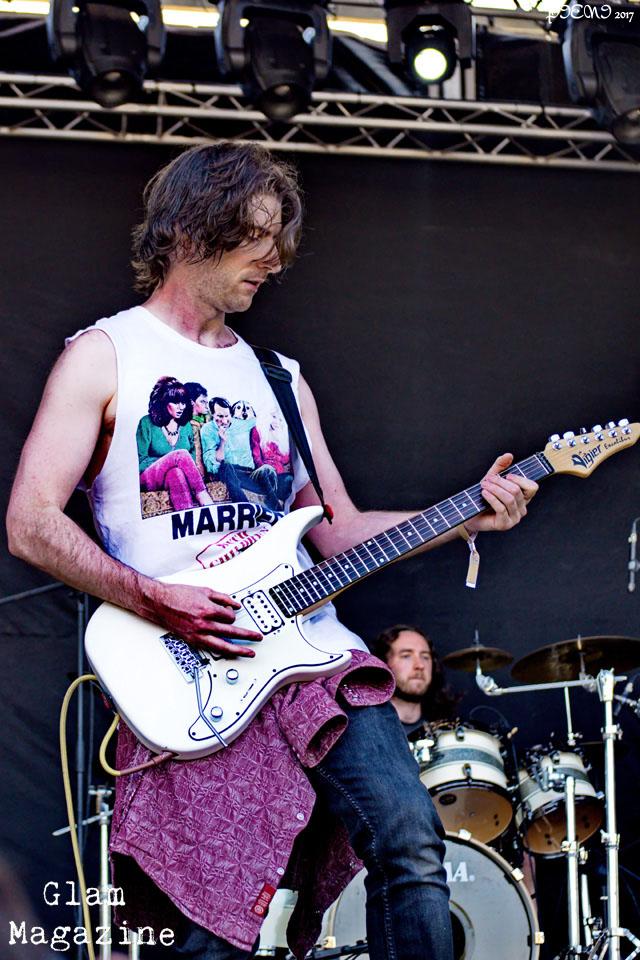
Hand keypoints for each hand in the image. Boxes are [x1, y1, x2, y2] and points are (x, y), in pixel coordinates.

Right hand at [145, 581, 261, 656]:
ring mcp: (197, 634)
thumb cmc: (178, 595)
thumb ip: (223, 598)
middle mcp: (203, 624)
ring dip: (238, 650)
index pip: (230, 616)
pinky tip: (229, 653)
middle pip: (231, 632)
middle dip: (247, 635)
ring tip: (248, 653)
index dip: (233, 614)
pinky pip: (211, 648)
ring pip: (223, 646)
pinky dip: (222, 651)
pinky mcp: (192, 640)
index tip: (230, 613)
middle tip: (257, 637)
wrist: (160, 602)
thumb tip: (236, 605)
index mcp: (207, 609)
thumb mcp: (204, 590)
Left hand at [464, 453, 537, 534]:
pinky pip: (501, 508)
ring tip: (484, 485)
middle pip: (517, 490)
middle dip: (500, 482)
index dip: (519, 479)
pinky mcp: (505, 524)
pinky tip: (484, 493)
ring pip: (509, 499)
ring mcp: (515, 518)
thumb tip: (509, 455)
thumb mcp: (492, 478)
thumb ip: (500, 466)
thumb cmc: (484, 498)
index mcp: (523, 498)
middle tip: (488, 479)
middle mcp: (522, 508)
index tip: (506, 476)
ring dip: (495, 489)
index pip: (532, 487)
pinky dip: (492, 498)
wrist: (472, 515)